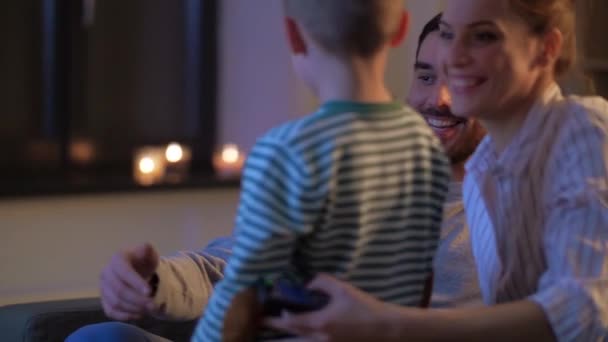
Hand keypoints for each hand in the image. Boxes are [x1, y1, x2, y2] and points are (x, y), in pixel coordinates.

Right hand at [100, 243, 159, 319]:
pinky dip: (125, 316)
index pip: (124, 272)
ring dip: (134, 308)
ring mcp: (103, 288)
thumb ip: (147, 249)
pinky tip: (139, 315)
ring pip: (115, 303)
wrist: (136, 268)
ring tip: (149, 309)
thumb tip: (145, 248)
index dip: (136, 283)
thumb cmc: (143, 260)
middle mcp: (106, 273)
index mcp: (117, 259)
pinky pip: (111, 312)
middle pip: (119, 290)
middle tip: (153, 305)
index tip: (150, 292)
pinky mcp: (103, 300)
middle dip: (138, 299)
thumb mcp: (148, 252)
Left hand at [265, 274, 391, 341]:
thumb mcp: (343, 289)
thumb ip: (321, 282)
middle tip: (260, 326)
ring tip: (270, 338)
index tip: (263, 314)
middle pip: (290, 339)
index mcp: (321, 323)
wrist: (386, 329)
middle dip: (274, 333)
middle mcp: (320, 339)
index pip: (290, 323)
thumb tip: (306, 285)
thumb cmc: (365, 307)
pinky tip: (296, 338)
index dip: (275, 319)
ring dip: (285, 341)